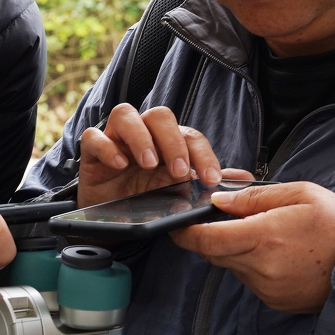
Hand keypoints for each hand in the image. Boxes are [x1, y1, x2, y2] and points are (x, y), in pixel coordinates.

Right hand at [76, 103, 248, 205]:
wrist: (110, 220)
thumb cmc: (145, 198)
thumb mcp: (178, 194)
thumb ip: (206, 182)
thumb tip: (243, 178)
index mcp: (167, 142)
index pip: (190, 135)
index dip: (203, 154)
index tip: (211, 179)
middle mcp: (143, 134)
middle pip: (159, 115)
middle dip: (173, 141)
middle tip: (180, 171)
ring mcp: (115, 139)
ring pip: (125, 114)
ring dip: (141, 137)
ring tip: (149, 163)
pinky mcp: (90, 152)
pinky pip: (93, 136)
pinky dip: (107, 147)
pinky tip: (119, 165)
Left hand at [170, 182, 334, 313]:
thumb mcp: (300, 194)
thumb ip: (253, 198)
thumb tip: (218, 201)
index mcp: (263, 237)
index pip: (206, 239)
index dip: (185, 232)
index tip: (176, 224)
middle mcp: (260, 268)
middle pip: (214, 253)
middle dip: (213, 236)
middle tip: (228, 220)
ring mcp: (267, 289)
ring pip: (232, 266)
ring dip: (237, 250)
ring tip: (268, 235)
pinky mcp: (275, 301)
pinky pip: (251, 280)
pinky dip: (254, 266)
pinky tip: (280, 254)